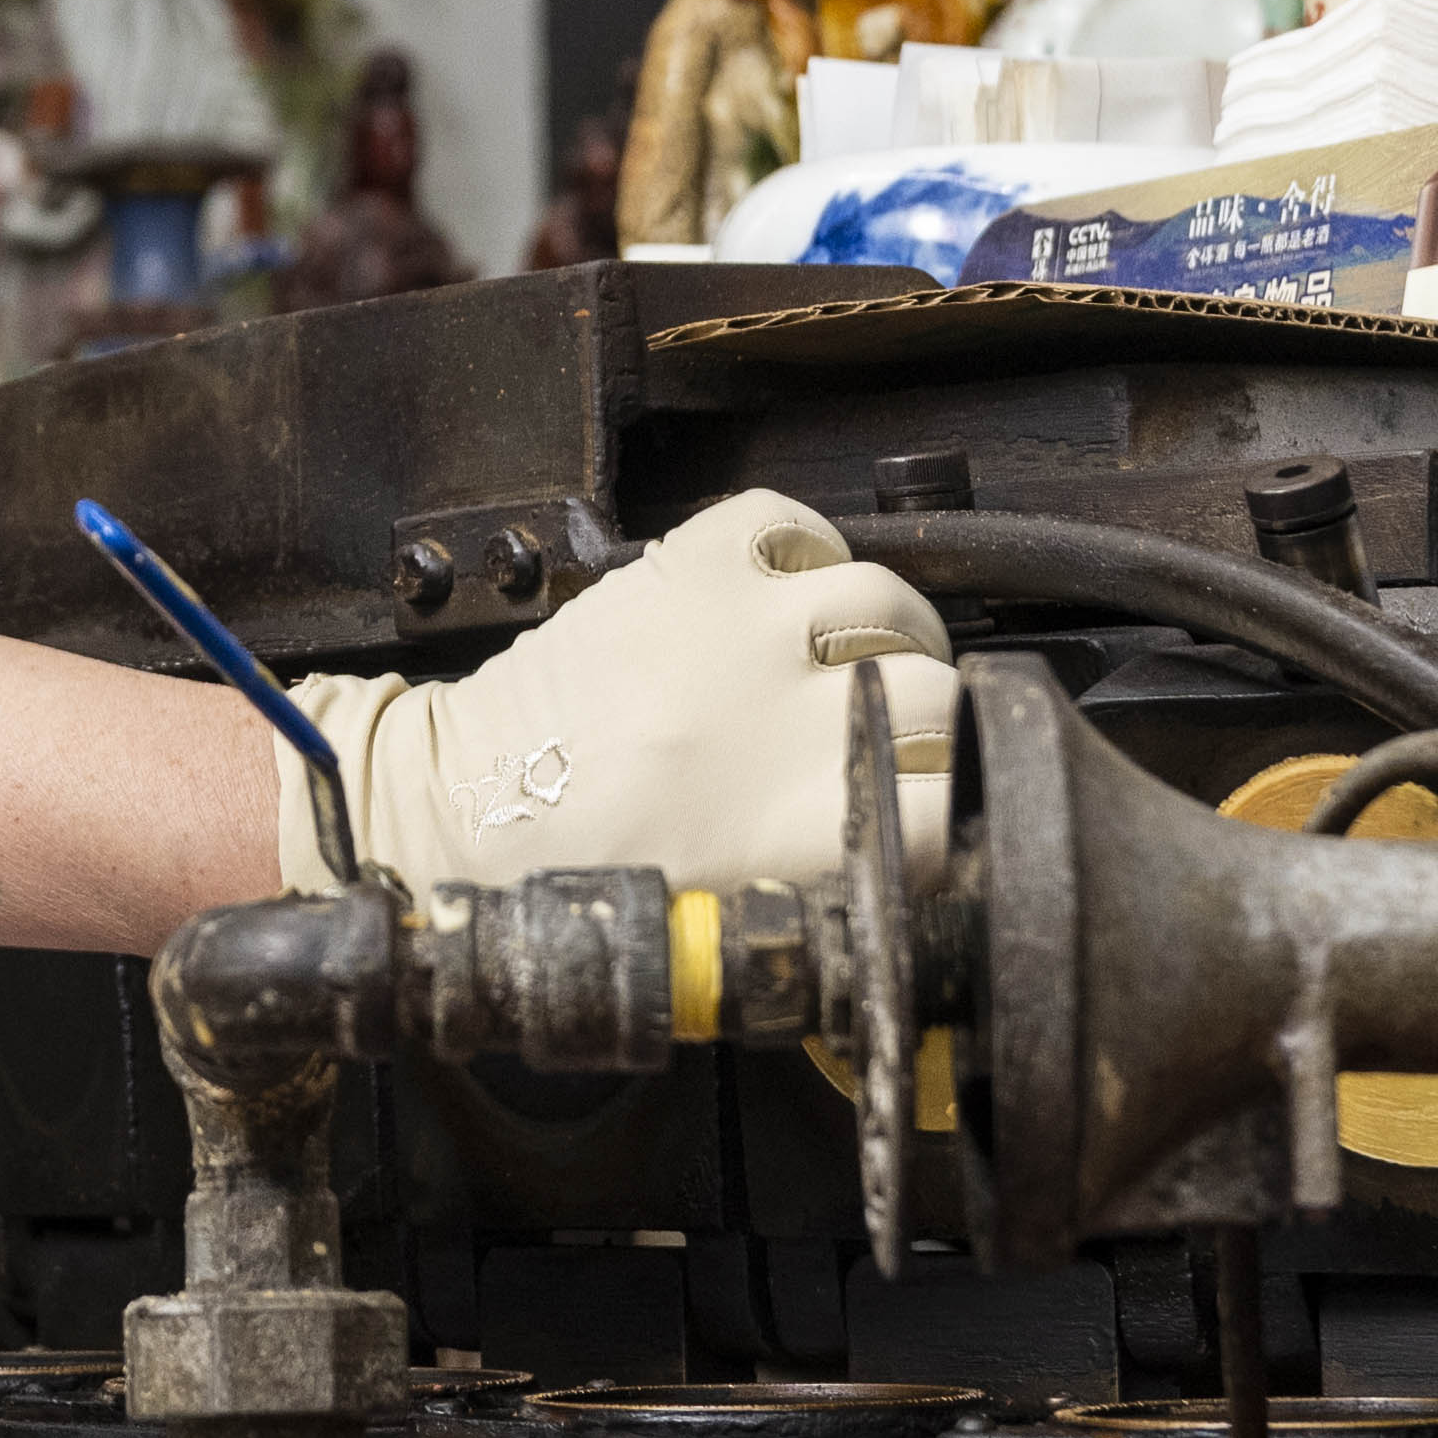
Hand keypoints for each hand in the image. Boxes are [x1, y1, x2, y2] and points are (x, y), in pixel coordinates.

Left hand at [281, 488, 953, 897]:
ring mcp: (737, 629)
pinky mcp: (685, 566)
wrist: (468, 814)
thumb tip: (930, 862)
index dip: (968, 801)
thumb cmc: (590, 880)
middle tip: (909, 729)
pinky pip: (791, 522)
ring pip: (886, 598)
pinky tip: (799, 591)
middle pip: (940, 691)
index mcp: (803, 825)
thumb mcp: (742, 915)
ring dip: (892, 628)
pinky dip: (810, 549)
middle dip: (939, 712)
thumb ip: (845, 887)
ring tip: (867, 654)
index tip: (953, 803)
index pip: (958, 799)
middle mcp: (784, 717)